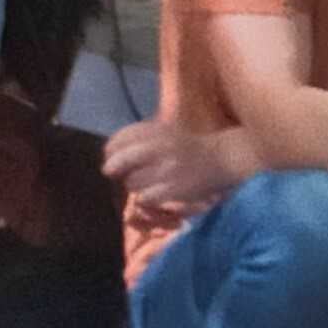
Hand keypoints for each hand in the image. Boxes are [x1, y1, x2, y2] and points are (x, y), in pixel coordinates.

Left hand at [99, 106, 229, 224]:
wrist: (221, 159)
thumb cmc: (186, 147)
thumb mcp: (163, 132)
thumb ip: (136, 138)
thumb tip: (107, 153)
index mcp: (156, 130)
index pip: (120, 139)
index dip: (112, 150)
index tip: (111, 155)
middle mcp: (160, 146)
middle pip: (120, 160)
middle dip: (113, 168)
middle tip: (113, 172)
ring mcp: (167, 168)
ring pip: (132, 182)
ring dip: (133, 185)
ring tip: (144, 182)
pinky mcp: (174, 188)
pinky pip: (145, 197)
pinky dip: (146, 198)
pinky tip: (154, 194)